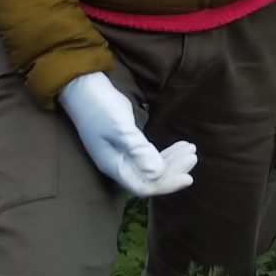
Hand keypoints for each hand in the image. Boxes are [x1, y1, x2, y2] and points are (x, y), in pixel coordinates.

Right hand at [59, 73, 196, 197]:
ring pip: (151, 167)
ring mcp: (122, 154)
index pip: (144, 186)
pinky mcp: (127, 143)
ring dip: (172, 161)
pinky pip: (149, 155)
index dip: (166, 185)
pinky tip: (178, 146)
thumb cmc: (101, 108)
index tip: (188, 176)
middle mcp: (119, 164)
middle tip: (192, 156)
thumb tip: (157, 173)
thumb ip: (138, 150)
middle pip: (150, 178)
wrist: (83, 88)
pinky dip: (165, 153)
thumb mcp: (120, 128)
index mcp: (115, 166)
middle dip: (173, 171)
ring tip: (190, 150)